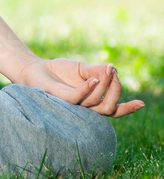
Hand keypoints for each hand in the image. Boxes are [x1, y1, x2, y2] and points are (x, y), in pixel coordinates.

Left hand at [15, 58, 145, 118]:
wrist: (37, 69)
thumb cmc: (61, 71)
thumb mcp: (83, 69)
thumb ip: (98, 71)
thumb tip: (113, 70)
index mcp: (94, 102)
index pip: (114, 109)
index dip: (128, 109)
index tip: (142, 104)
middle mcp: (86, 108)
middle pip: (109, 108)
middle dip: (116, 91)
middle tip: (115, 74)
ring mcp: (74, 107)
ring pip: (96, 102)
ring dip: (104, 84)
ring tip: (106, 69)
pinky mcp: (61, 101)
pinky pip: (78, 99)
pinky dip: (87, 88)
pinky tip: (92, 78)